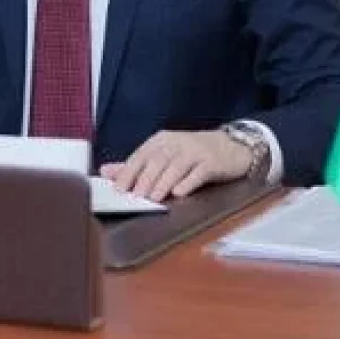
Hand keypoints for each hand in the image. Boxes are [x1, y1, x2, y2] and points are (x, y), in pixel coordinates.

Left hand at [99, 130, 249, 201]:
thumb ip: (136, 165)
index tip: (118, 189)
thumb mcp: (164, 154)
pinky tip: (179, 193)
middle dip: (144, 179)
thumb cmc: (193, 153)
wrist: (233, 146)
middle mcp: (177, 143)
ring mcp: (196, 152)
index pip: (140, 155)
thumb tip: (106, 172)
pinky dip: (188, 182)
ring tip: (152, 198)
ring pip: (175, 167)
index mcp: (161, 140)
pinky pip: (198, 172)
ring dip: (162, 183)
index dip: (128, 172)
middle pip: (157, 161)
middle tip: (134, 197)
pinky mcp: (212, 162)